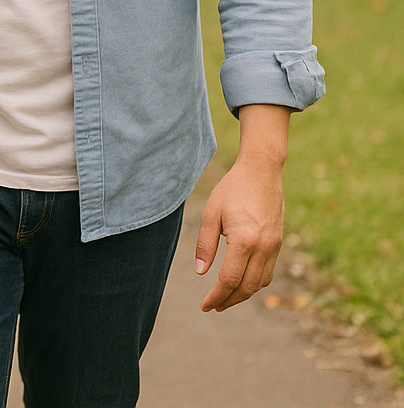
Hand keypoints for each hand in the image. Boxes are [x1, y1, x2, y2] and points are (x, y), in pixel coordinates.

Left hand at [196, 105, 290, 311]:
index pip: (229, 280)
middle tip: (213, 307)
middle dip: (228, 301)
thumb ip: (205, 244)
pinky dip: (254, 283)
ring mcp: (274, 247)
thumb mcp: (211, 214)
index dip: (216, 296)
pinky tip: (241, 282)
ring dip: (242, 294)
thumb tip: (201, 272)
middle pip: (246, 287)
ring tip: (225, 298)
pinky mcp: (279, 243)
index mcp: (244, 241)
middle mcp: (263, 248)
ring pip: (259, 283)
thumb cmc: (232, 190)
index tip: (204, 306)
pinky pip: (268, 272)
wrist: (262, 173)